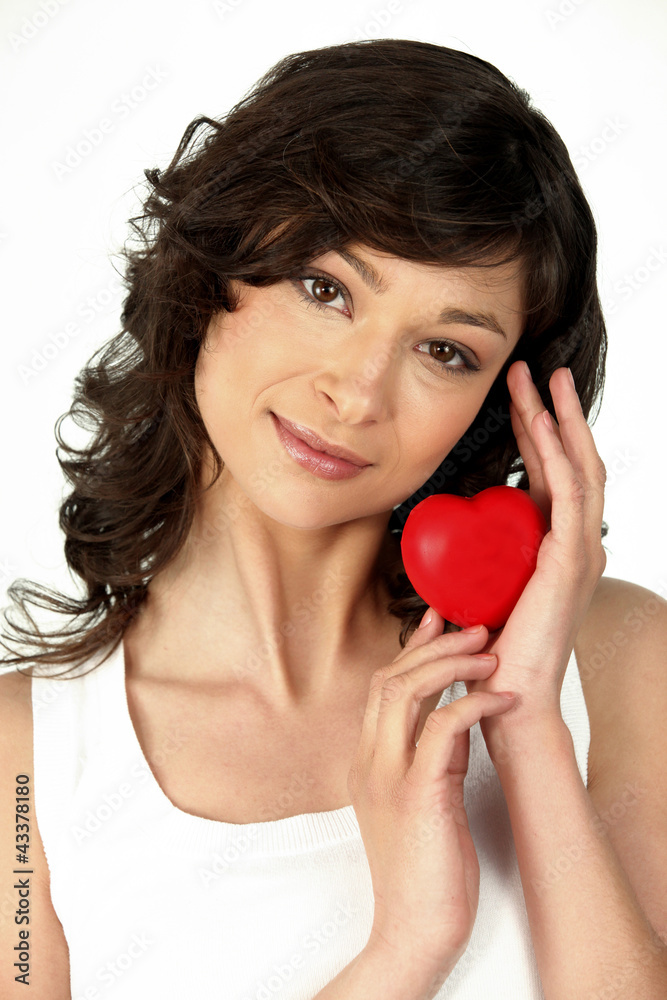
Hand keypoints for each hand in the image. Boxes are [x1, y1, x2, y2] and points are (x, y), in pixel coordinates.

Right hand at [348, 619, 515, 979]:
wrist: (414, 930)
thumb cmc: (425, 870)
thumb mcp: (424, 800)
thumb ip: (429, 756)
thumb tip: (456, 716)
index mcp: (366, 762)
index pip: (380, 687)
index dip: (410, 649)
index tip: (437, 621)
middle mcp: (369, 762)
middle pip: (388, 678)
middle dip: (433, 645)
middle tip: (474, 627)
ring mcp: (388, 776)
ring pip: (405, 692)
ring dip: (450, 664)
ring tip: (490, 653)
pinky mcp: (418, 794)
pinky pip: (442, 729)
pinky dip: (473, 705)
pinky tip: (501, 699)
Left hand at [463, 362, 606, 716]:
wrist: (507, 699)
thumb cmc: (490, 652)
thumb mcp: (478, 592)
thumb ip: (469, 565)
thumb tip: (441, 543)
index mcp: (554, 547)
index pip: (550, 475)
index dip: (535, 432)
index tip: (517, 396)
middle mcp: (576, 542)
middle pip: (570, 461)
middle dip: (551, 411)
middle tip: (533, 370)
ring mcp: (580, 550)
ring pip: (577, 467)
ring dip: (559, 418)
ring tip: (543, 378)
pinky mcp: (572, 561)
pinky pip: (569, 495)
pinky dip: (558, 455)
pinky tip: (546, 423)